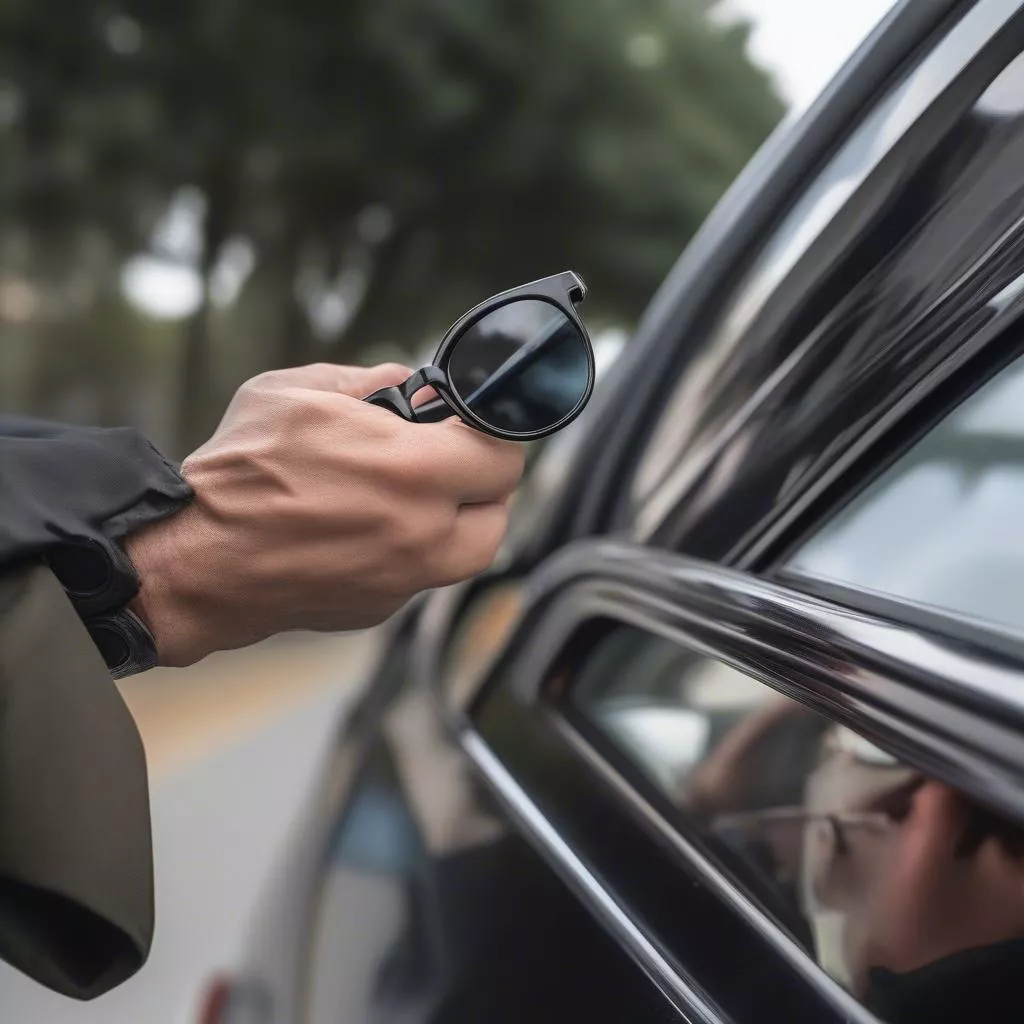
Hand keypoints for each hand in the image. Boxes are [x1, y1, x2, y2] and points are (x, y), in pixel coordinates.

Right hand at [125, 363, 524, 666]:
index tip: (470, 425)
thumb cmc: (236, 478)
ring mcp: (406, 579)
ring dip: (460, 518)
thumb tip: (409, 385)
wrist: (197, 563)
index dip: (489, 432)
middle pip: (500, 508)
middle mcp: (423, 533)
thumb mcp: (296, 394)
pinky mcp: (382, 607)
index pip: (502, 453)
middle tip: (450, 458)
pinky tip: (374, 528)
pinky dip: (416, 550)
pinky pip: (425, 574)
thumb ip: (367, 381)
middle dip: (482, 478)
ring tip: (418, 493)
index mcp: (413, 471)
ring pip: (471, 549)